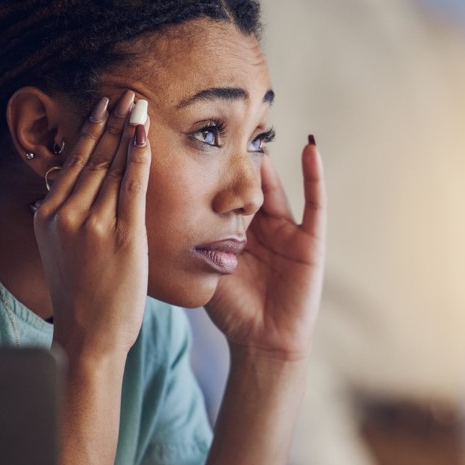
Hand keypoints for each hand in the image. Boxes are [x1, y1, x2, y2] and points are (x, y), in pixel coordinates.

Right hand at [33, 90, 150, 360]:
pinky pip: (131, 187)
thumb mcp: (59, 248)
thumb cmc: (81, 295)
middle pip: (93, 157)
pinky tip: (144, 136)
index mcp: (48, 215)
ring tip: (138, 105)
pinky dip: (137, 157)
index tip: (104, 104)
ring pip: (112, 166)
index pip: (73, 161)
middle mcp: (65, 214)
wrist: (88, 336)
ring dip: (127, 130)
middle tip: (126, 91)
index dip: (91, 129)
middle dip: (112, 120)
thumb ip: (66, 216)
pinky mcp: (121, 236)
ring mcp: (92, 224)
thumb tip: (71, 187)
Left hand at [204, 141, 325, 360]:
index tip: (190, 138)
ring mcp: (287, 231)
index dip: (210, 168)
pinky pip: (315, 203)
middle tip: (221, 120)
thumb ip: (190, 241)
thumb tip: (150, 214)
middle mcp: (262, 226)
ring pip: (274, 187)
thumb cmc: (232, 311)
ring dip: (267, 158)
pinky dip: (314, 175)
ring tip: (259, 123)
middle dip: (236, 155)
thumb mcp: (206, 267)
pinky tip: (310, 148)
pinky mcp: (310, 240)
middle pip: (247, 183)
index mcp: (236, 231)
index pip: (222, 192)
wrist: (261, 344)